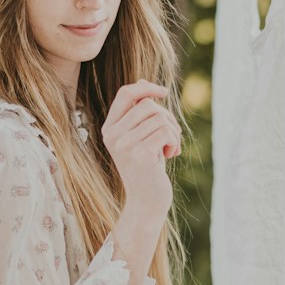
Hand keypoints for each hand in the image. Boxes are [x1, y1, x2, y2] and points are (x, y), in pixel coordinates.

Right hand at [101, 80, 180, 223]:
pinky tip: (172, 155)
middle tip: (172, 136)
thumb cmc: (147, 168)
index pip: (126, 93)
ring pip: (160, 118)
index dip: (146, 88)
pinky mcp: (140, 155)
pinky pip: (166, 132)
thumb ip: (140, 113)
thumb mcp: (142, 136)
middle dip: (167, 117)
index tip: (163, 92)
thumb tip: (143, 82)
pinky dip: (175, 141)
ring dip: (173, 132)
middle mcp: (112, 135)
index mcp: (109, 128)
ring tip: (171, 147)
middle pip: (148, 105)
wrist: (146, 202)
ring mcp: (124, 145)